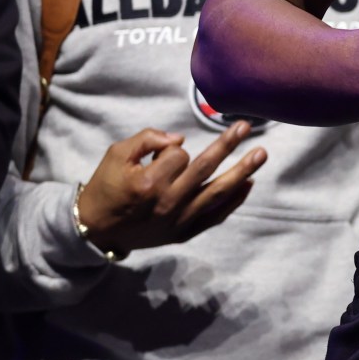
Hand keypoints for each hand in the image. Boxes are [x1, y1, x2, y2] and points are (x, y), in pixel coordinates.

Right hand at [74, 124, 266, 254]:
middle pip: (205, 169)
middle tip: (247, 127)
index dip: (172, 149)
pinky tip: (249, 183)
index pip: (178, 156)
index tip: (162, 153)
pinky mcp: (184, 233)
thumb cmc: (106, 187)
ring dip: (242, 171)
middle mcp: (167, 203)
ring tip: (262, 154)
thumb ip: (147, 139)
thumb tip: (180, 139)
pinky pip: (216, 216)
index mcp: (148, 184)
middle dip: (228, 145)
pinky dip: (234, 201)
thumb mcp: (116, 155)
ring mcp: (178, 220)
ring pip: (217, 192)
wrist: (96, 230)